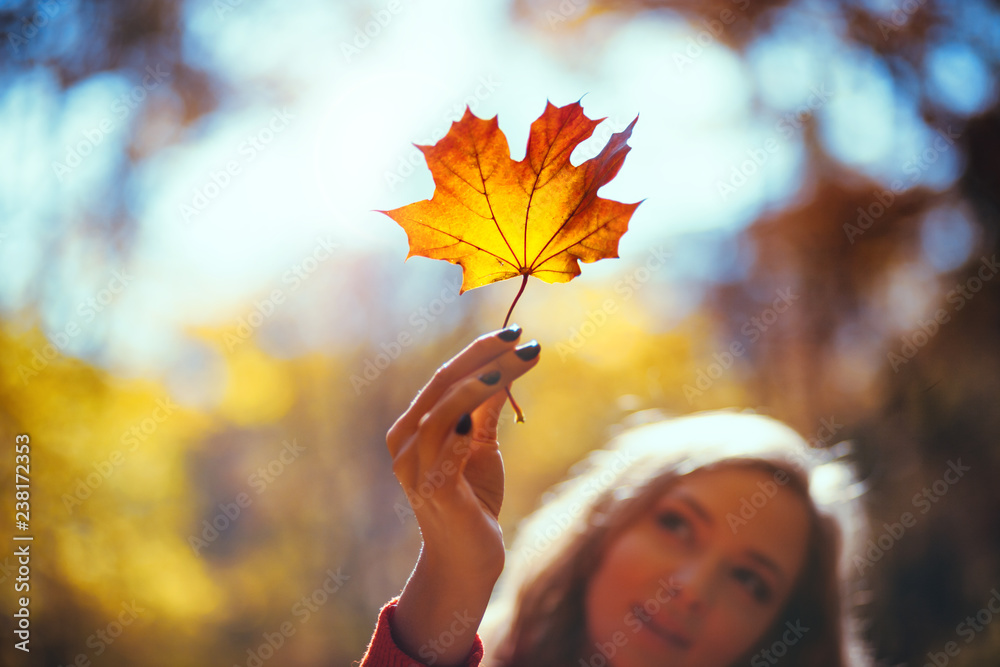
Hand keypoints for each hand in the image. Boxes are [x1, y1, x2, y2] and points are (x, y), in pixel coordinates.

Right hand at [387, 325, 540, 573]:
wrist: (467, 561)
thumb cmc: (472, 501)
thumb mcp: (481, 446)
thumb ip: (486, 409)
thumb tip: (506, 367)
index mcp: (413, 426)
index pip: (445, 376)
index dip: (479, 351)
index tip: (516, 333)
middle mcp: (405, 441)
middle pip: (443, 384)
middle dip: (484, 357)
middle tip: (522, 339)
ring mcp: (414, 466)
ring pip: (443, 409)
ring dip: (480, 383)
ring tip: (514, 364)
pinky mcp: (433, 489)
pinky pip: (447, 446)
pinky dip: (466, 422)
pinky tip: (492, 400)